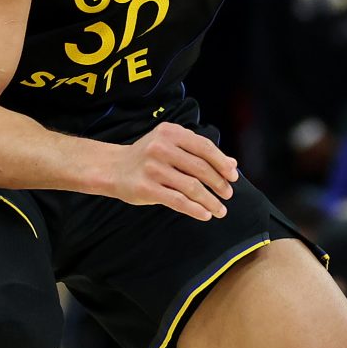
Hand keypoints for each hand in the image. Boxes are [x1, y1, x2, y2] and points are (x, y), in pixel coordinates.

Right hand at [108, 121, 236, 219]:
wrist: (113, 168)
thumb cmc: (147, 157)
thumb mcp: (171, 145)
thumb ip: (199, 152)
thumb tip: (232, 164)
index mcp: (170, 133)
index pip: (204, 147)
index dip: (222, 163)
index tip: (233, 176)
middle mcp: (161, 148)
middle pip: (200, 168)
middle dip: (219, 183)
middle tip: (228, 194)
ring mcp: (153, 168)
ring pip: (192, 187)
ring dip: (210, 201)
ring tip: (220, 209)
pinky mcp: (146, 188)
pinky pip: (178, 201)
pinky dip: (195, 209)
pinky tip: (205, 214)